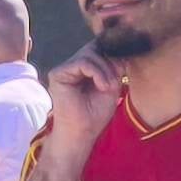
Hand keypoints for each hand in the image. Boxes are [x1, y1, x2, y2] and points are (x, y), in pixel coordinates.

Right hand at [42, 54, 123, 172]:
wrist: (82, 133)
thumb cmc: (96, 114)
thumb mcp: (111, 86)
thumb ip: (114, 67)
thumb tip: (121, 47)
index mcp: (84, 69)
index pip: (99, 49)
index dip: (113, 56)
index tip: (123, 71)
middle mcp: (72, 66)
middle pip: (95, 48)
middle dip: (110, 62)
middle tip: (116, 81)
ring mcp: (64, 69)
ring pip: (90, 53)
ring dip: (105, 70)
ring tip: (109, 87)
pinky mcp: (58, 73)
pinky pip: (83, 62)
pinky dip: (97, 72)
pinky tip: (102, 86)